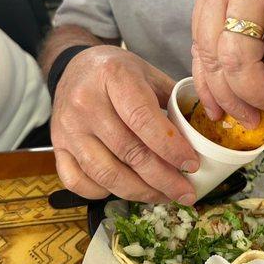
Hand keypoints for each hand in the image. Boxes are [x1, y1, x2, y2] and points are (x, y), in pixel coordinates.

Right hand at [51, 45, 199, 203]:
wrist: (74, 66)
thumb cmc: (117, 72)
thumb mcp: (148, 73)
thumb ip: (174, 99)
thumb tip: (205, 130)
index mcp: (113, 77)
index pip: (144, 119)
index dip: (170, 148)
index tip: (192, 165)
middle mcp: (86, 103)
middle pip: (129, 152)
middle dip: (163, 179)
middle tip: (186, 192)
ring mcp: (67, 128)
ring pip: (106, 173)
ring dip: (140, 192)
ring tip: (164, 196)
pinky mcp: (57, 147)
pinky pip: (79, 182)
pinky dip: (104, 193)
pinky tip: (126, 190)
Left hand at [192, 0, 263, 127]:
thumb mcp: (257, 3)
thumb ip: (236, 37)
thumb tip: (225, 92)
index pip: (198, 44)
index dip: (208, 86)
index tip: (219, 112)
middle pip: (216, 55)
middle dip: (234, 98)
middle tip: (252, 118)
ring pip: (240, 58)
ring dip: (259, 95)